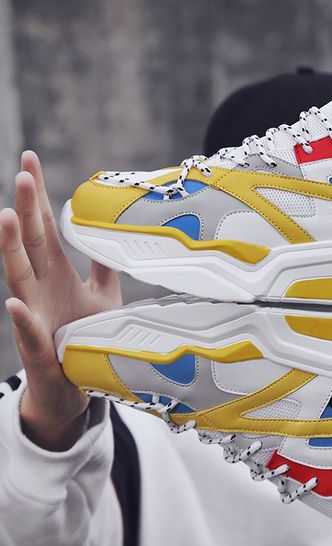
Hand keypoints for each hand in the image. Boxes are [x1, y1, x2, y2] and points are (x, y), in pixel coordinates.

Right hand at [0, 151, 120, 450]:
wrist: (74, 383)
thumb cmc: (84, 337)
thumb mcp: (102, 297)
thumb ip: (102, 268)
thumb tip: (107, 237)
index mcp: (57, 273)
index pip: (44, 228)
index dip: (38, 197)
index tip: (30, 162)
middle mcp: (42, 289)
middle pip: (30, 243)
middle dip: (26, 209)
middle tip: (23, 174)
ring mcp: (37, 316)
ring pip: (19, 279)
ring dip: (10, 250)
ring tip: (4, 219)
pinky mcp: (40, 348)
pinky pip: (29, 333)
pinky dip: (23, 319)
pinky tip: (16, 303)